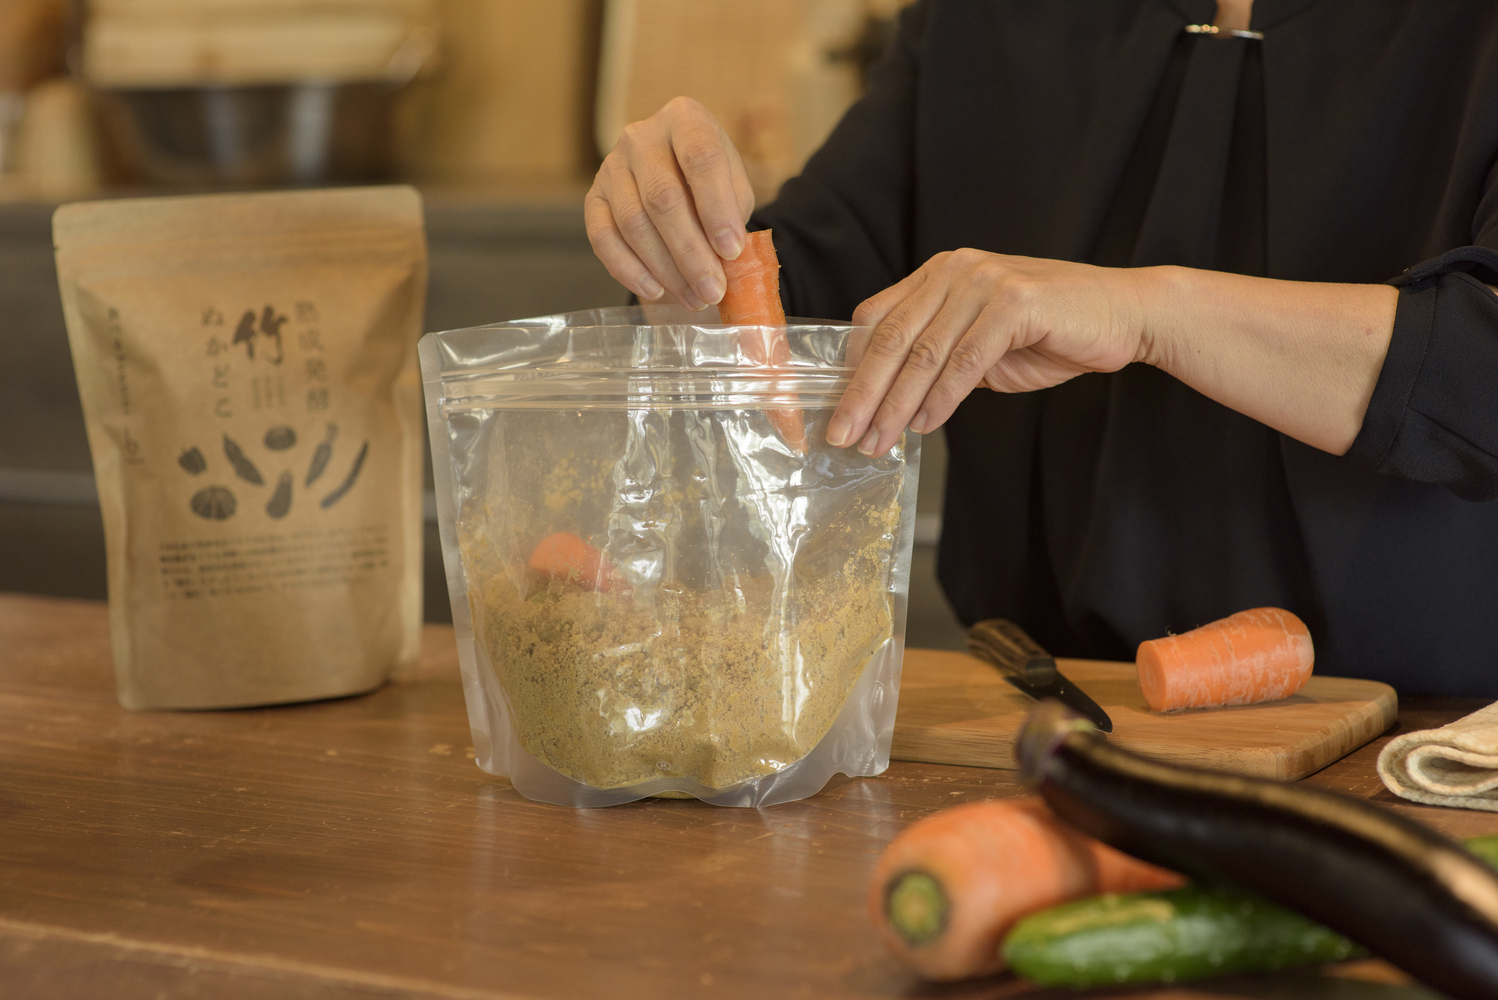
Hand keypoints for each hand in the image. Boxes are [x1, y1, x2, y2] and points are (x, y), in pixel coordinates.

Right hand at [585, 97, 755, 310]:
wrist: (677, 175)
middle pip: (663, 197)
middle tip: (713, 290)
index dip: (716, 208)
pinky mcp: (593, 196)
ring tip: (694, 299)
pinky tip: (655, 290)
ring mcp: (612, 165)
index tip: (732, 251)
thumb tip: (726, 259)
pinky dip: (628, 269)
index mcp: (685, 119)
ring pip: (633, 222)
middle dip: (691, 252)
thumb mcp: (734, 187)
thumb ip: (733, 215)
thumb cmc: (711, 183)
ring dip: (665, 269)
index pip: (700, 159)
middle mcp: (641, 136)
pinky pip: (602, 236)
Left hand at [827, 249, 1148, 455]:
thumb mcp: (981, 344)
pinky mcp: (1015, 302)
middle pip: (891, 338)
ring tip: (878, 441)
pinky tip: (925, 426)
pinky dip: (941, 398)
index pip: (877, 318)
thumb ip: (938, 357)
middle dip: (862, 393)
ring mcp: (986, 282)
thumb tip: (887, 397)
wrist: (1125, 315)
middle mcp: (956, 270)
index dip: (853, 366)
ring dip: (895, 405)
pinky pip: (965, 360)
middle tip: (842, 435)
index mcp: (940, 274)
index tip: (836, 408)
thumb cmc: (1053, 332)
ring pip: (923, 353)